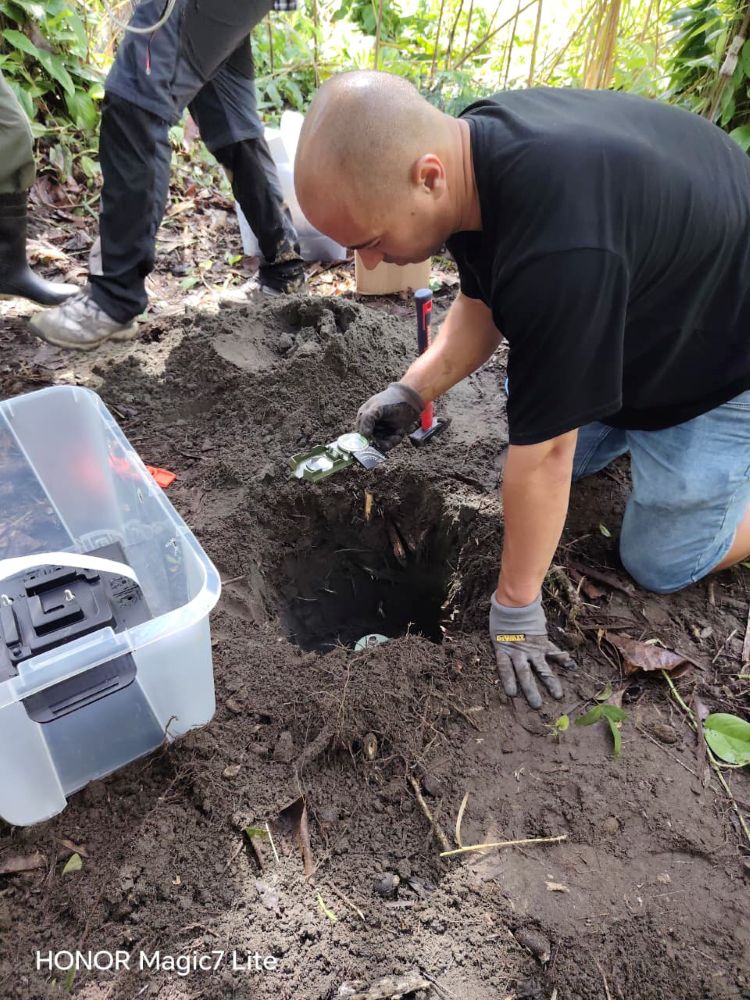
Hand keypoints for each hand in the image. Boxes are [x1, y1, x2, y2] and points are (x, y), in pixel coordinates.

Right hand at [355, 382, 424, 451]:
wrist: (409, 399)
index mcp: (363, 418)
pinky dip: (395, 440)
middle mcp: (371, 426)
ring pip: (381, 444)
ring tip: (398, 433)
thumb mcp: (376, 408)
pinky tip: (400, 431)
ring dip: (390, 442)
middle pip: (371, 442)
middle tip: (389, 438)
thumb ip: (367, 419)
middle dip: (380, 442)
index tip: (374, 441)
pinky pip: (390, 443)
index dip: (366, 440)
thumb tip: (364, 434)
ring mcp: (381, 431)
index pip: (360, 434)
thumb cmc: (390, 400)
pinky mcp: (390, 434)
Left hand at [489, 593, 574, 708]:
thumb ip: (501, 640)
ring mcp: (532, 648)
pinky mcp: (541, 641)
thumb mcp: (496, 629)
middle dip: (531, 691)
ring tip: (558, 695)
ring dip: (550, 682)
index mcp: (503, 649)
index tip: (511, 694)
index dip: (508, 681)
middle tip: (537, 706)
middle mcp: (518, 652)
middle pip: (524, 675)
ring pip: (541, 669)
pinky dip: (562, 658)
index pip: (504, 669)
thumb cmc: (502, 614)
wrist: (516, 602)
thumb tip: (502, 645)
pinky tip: (572, 666)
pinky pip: (552, 652)